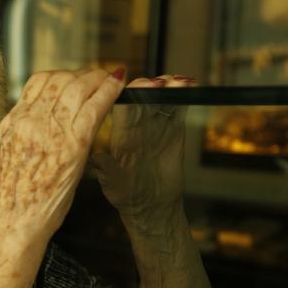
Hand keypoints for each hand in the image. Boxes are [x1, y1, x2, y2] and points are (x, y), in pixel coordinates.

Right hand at [0, 69, 124, 242]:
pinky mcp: (74, 143)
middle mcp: (29, 120)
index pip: (38, 82)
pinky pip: (95, 106)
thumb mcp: (13, 153)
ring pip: (78, 87)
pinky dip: (110, 91)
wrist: (16, 219)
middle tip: (99, 76)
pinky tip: (119, 86)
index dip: (61, 74)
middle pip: (59, 79)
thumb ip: (26, 132)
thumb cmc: (16, 196)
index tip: (75, 77)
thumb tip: (45, 122)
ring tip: (111, 78)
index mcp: (13, 122)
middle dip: (83, 74)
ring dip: (99, 78)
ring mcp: (51, 130)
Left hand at [90, 74, 191, 225]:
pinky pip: (178, 110)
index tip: (142, 85)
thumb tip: (96, 157)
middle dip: (153, 86)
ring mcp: (156, 127)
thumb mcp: (113, 183)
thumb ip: (107, 169)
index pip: (124, 108)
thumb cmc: (125, 195)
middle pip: (145, 99)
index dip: (133, 94)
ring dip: (171, 87)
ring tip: (181, 82)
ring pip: (162, 100)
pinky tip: (191, 86)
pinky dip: (184, 97)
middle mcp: (137, 127)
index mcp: (121, 135)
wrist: (149, 206)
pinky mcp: (174, 131)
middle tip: (164, 81)